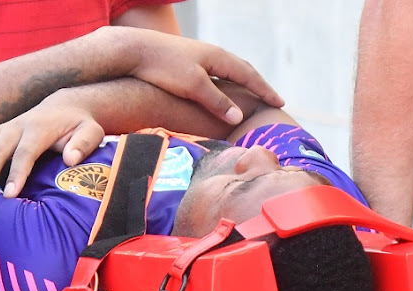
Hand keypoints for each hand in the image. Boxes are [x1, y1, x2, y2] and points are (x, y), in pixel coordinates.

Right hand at [0, 94, 104, 200]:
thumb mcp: (91, 131)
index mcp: (39, 128)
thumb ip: (84, 144)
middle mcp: (16, 126)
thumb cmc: (79, 125)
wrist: (65, 105)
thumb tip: (70, 159)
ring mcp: (3, 128)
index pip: (25, 153)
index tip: (9, 195)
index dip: (16, 173)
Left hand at [114, 26, 283, 122]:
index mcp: (218, 57)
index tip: (279, 102)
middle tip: (271, 99)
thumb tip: (238, 118)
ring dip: (241, 84)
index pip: (250, 75)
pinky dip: (225, 86)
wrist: (133, 51)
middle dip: (258, 85)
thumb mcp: (193, 86)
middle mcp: (212, 55)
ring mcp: (199, 58)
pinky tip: (220, 94)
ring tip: (250, 98)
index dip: (265, 91)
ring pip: (227, 72)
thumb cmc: (163, 67)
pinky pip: (214, 75)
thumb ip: (217, 102)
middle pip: (242, 70)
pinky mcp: (186, 65)